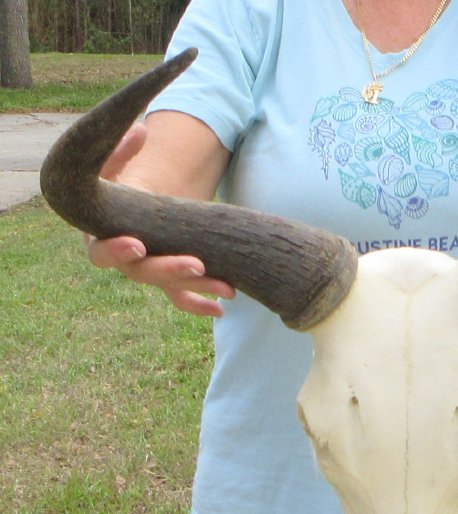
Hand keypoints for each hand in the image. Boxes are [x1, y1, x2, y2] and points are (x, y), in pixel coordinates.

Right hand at [85, 122, 234, 316]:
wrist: (133, 203)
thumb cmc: (120, 181)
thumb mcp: (117, 163)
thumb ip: (121, 149)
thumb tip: (141, 131)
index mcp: (99, 235)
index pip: (100, 251)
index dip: (117, 250)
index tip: (137, 244)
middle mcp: (123, 260)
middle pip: (141, 274)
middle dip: (169, 270)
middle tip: (195, 264)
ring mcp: (147, 271)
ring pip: (168, 286)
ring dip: (197, 287)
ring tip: (227, 288)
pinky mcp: (168, 278)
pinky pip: (181, 297)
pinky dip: (200, 303)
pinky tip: (221, 309)